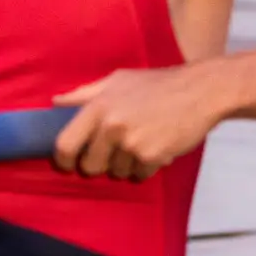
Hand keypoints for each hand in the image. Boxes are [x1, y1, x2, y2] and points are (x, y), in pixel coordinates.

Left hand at [53, 64, 228, 181]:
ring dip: (127, 164)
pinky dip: (145, 167)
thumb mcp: (117, 80)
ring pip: (116, 172)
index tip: (69, 164)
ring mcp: (131, 143)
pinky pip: (139, 175)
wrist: (201, 91)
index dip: (63, 160)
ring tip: (141, 143)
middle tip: (115, 152)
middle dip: (100, 164)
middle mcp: (111, 126)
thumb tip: (55, 103)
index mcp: (98, 106)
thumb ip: (84, 94)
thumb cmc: (157, 84)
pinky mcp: (151, 156)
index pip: (65, 144)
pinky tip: (156, 148)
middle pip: (90, 166)